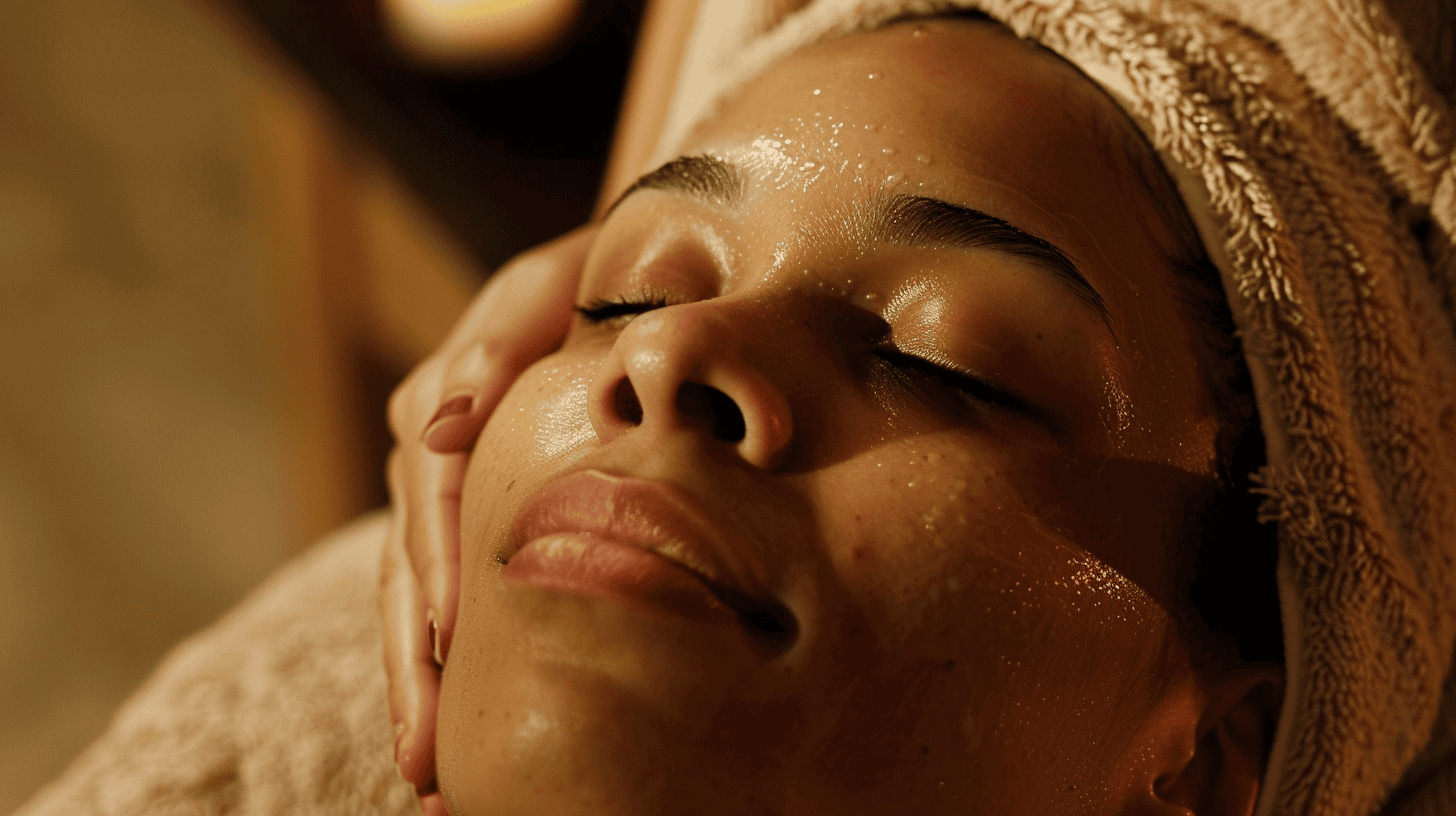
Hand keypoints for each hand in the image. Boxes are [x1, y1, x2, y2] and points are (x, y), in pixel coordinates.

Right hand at [381, 225, 595, 811]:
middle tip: (427, 757)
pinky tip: (454, 714)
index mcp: (445, 400)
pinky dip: (448, 652)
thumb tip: (438, 427)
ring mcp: (447, 485)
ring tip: (429, 765)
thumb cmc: (597, 278)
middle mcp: (432, 452)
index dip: (442, 580)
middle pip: (413, 571)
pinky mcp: (475, 506)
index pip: (432, 505)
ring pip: (420, 594)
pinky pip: (452, 586)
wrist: (622, 272)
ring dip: (422, 679)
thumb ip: (497, 347)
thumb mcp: (549, 287)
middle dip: (417, 667)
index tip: (452, 654)